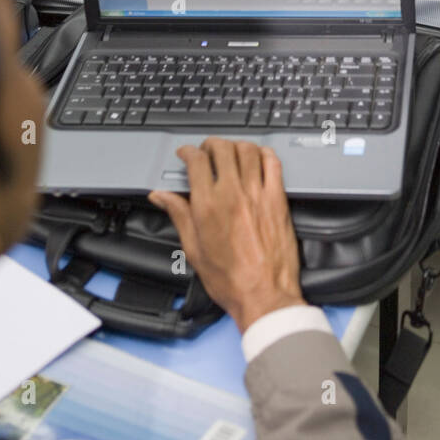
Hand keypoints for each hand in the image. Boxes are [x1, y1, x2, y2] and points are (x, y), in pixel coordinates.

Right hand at [148, 138, 304, 332]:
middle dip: (211, 144)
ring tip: (231, 152)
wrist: (264, 295)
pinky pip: (273, 163)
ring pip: (247, 150)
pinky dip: (264, 154)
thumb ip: (178, 215)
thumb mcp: (194, 249)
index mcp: (208, 205)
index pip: (196, 161)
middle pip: (221, 149)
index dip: (188, 152)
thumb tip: (161, 196)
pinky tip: (259, 157)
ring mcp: (258, 194)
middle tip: (207, 151)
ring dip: (236, 146)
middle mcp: (232, 194)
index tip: (186, 154)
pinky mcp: (278, 199)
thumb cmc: (230, 280)